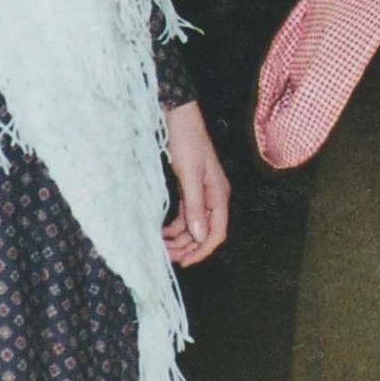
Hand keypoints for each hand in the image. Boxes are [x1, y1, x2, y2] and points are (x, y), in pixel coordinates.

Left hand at [162, 101, 230, 265]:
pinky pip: (185, 215)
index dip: (203, 250)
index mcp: (218, 195)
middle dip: (187, 247)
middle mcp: (212, 197)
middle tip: (165, 256)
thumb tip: (200, 237)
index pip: (217, 232)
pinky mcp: (189, 189)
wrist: (178, 117)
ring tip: (160, 246)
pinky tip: (161, 231)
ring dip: (179, 239)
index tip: (184, 263)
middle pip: (204, 232)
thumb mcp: (190, 176)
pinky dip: (174, 226)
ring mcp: (201, 193)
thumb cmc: (187, 143)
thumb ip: (195, 206)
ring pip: (193, 226)